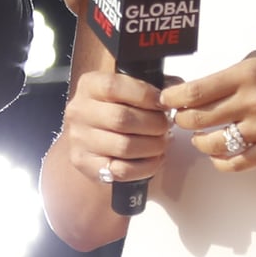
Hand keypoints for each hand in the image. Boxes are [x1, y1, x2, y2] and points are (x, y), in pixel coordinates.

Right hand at [60, 68, 172, 188]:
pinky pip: (121, 170)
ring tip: (162, 142)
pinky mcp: (85, 164)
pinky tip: (154, 159)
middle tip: (166, 126)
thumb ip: (153, 85)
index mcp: (89, 86)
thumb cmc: (116, 109)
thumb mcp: (128, 89)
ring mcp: (79, 140)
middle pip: (121, 119)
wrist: (90, 138)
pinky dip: (146, 166)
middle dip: (153, 124)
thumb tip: (176, 89)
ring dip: (152, 146)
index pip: (113, 87)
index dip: (144, 95)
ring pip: (124, 146)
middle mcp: (79, 111)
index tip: (162, 103)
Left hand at [161, 52, 255, 171]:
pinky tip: (219, 155)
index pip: (194, 92)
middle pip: (197, 119)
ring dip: (199, 142)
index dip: (172, 99)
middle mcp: (252, 100)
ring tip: (200, 137)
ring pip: (213, 143)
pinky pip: (238, 163)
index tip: (166, 101)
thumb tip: (201, 88)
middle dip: (181, 121)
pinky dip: (221, 162)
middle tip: (181, 119)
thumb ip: (232, 74)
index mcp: (246, 74)